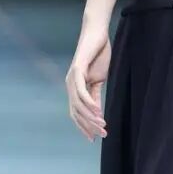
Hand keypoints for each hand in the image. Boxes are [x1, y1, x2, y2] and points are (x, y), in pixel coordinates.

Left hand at [66, 22, 110, 140]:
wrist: (97, 34)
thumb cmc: (98, 55)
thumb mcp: (99, 80)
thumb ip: (96, 96)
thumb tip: (97, 113)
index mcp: (74, 88)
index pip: (76, 113)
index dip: (84, 127)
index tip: (94, 138)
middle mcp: (69, 85)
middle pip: (76, 112)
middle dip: (88, 126)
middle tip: (102, 135)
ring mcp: (71, 78)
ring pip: (78, 104)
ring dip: (91, 117)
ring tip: (103, 125)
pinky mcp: (77, 70)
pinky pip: (81, 91)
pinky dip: (89, 103)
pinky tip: (98, 111)